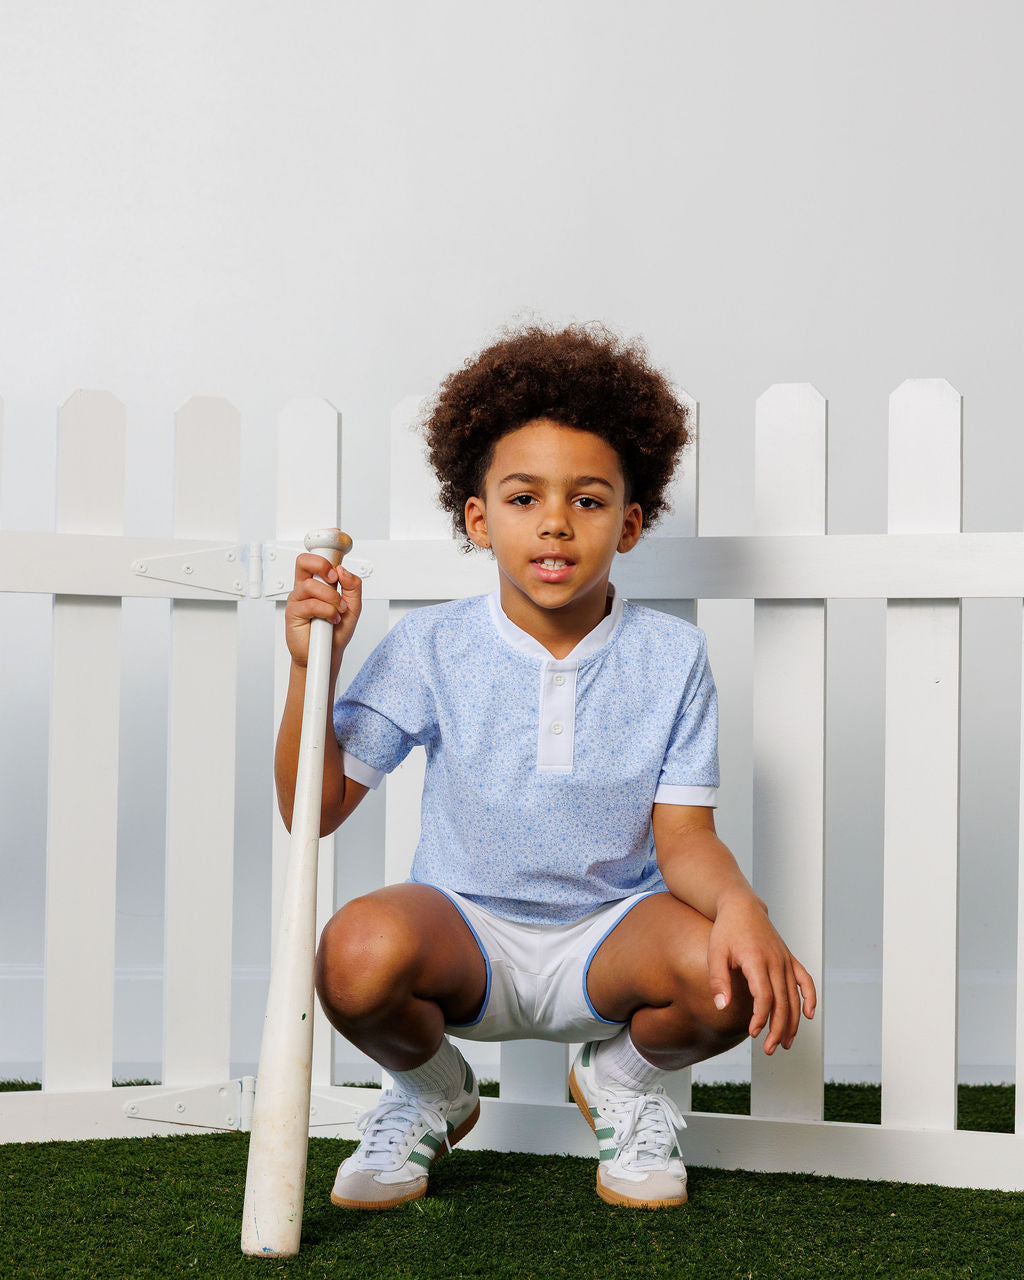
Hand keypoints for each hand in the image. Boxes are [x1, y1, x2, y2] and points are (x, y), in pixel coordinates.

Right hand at [284, 553, 362, 669]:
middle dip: (321, 564)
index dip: (325, 545)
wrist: (328, 656)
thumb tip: (344, 571)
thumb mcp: (354, 608)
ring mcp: (298, 600)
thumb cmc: (336, 632)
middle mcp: (306, 588)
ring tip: (338, 611)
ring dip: (331, 599)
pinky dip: (327, 612)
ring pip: (312, 586)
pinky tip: (332, 620)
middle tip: (333, 578)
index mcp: (319, 583)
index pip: (317, 558)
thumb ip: (353, 587)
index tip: (338, 537)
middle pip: (304, 561)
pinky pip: (310, 605)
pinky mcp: (293, 614)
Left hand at [706, 891, 815, 1054]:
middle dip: (777, 1028)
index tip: (754, 1033)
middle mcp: (775, 961)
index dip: (761, 1018)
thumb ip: (718, 980)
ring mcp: (785, 960)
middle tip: (769, 1049)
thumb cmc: (726, 930)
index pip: (765, 996)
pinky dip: (810, 997)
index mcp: (757, 960)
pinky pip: (805, 980)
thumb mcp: (715, 953)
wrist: (741, 907)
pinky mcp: (789, 958)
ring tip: (785, 1043)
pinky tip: (808, 1015)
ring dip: (793, 1022)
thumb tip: (722, 1007)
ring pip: (794, 996)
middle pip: (782, 1001)